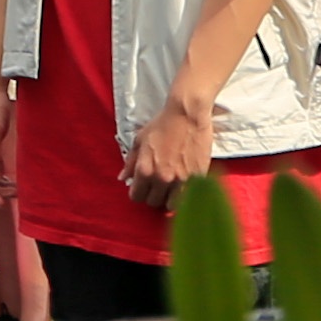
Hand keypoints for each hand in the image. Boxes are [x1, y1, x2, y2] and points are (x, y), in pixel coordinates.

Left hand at [125, 87, 219, 201]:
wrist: (187, 115)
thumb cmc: (161, 125)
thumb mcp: (139, 141)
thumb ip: (130, 162)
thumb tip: (123, 177)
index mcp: (145, 170)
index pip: (136, 197)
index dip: (138, 193)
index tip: (142, 188)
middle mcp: (162, 178)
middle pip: (153, 202)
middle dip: (153, 196)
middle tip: (156, 187)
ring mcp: (182, 180)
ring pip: (172, 205)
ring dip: (169, 199)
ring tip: (170, 189)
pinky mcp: (198, 178)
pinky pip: (189, 196)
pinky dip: (184, 194)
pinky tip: (183, 184)